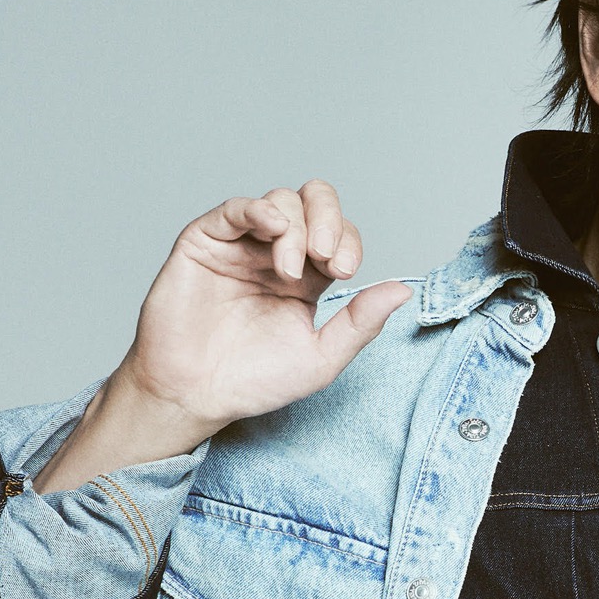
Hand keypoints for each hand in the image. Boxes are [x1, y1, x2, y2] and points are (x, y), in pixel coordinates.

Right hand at [33, 181, 409, 491]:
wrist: (195, 396)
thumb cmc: (254, 381)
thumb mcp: (321, 358)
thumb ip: (361, 323)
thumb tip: (404, 289)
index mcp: (310, 276)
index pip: (340, 235)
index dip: (347, 241)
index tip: (343, 272)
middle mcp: (277, 253)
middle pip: (315, 204)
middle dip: (329, 220)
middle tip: (327, 258)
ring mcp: (242, 245)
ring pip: (281, 202)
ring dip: (296, 229)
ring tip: (288, 271)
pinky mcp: (206, 242)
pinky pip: (235, 209)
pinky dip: (259, 209)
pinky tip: (273, 227)